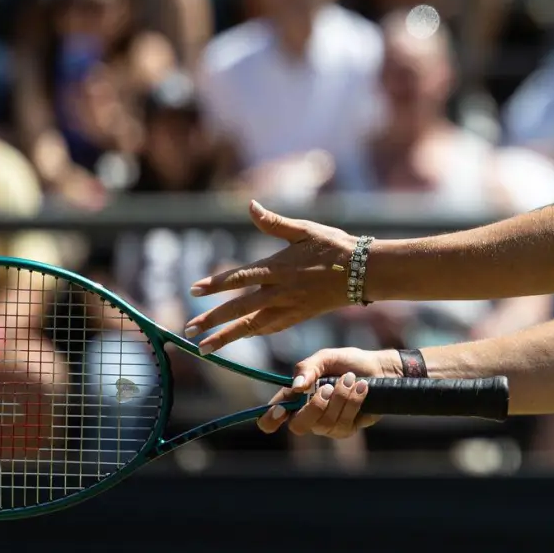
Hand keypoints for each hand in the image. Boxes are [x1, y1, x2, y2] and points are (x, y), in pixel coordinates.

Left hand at [184, 201, 355, 353]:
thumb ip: (274, 223)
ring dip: (227, 337)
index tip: (193, 291)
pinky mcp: (300, 316)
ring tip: (204, 347)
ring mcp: (290, 307)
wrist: (364, 272)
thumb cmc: (335, 246)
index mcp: (279, 267)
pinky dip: (253, 333)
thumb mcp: (304, 230)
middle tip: (189, 330)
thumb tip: (251, 205)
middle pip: (240, 308)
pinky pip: (272, 328)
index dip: (215, 284)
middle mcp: (281, 291)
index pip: (240, 277)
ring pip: (252, 326)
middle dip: (213, 320)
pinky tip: (242, 337)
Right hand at [258, 347, 395, 437]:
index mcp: (295, 397)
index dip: (270, 420)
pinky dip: (353, 402)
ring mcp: (326, 425)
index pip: (271, 418)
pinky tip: (362, 388)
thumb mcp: (326, 358)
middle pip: (298, 426)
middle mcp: (307, 414)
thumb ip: (308, 368)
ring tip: (351, 379)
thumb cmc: (348, 362)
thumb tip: (297, 386)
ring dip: (339, 398)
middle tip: (327, 387)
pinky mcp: (344, 429)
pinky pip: (343, 423)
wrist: (378, 369)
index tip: (281, 410)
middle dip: (314, 407)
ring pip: (324, 423)